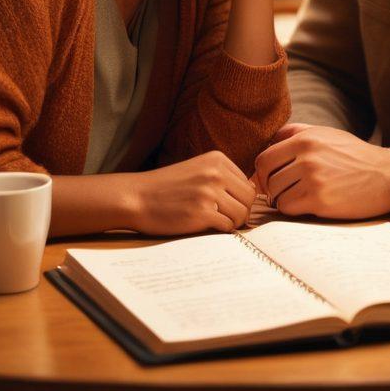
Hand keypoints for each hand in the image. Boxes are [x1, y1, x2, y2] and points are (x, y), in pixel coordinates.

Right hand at [132, 151, 255, 234]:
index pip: (248, 183)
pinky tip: (206, 227)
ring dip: (232, 223)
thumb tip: (252, 194)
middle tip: (225, 219)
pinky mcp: (201, 212)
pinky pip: (228, 226)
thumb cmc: (167, 188)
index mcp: (217, 159)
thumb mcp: (197, 170)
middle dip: (241, 212)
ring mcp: (209, 192)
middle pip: (249, 198)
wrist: (137, 197)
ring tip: (215, 223)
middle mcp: (215, 172)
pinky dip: (221, 231)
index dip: (240, 199)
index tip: (226, 207)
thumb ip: (222, 177)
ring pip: (242, 214)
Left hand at [253, 125, 389, 218]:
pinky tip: (305, 206)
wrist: (386, 175)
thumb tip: (268, 141)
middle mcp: (306, 157)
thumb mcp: (326, 133)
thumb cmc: (354, 155)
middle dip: (270, 188)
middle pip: (266, 178)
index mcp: (305, 139)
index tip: (269, 180)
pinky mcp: (320, 200)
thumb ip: (296, 132)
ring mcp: (313, 179)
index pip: (263, 158)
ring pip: (276, 195)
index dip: (261, 173)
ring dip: (282, 200)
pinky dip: (292, 210)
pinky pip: (288, 208)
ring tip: (297, 197)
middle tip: (282, 192)